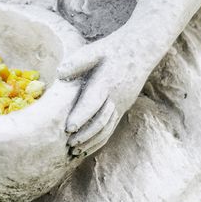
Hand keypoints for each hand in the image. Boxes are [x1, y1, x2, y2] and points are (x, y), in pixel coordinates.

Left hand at [57, 30, 155, 156]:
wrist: (141, 49)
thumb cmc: (112, 49)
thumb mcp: (95, 49)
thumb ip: (78, 61)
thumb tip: (60, 72)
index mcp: (106, 82)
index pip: (93, 102)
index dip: (81, 116)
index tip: (68, 128)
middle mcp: (116, 96)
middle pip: (100, 121)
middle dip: (84, 135)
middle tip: (68, 145)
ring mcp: (121, 104)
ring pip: (107, 128)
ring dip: (91, 141)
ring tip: (75, 152)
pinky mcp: (122, 108)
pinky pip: (111, 127)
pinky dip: (100, 140)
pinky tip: (87, 149)